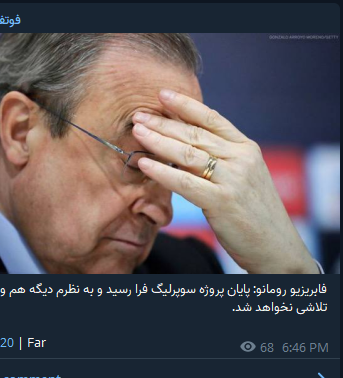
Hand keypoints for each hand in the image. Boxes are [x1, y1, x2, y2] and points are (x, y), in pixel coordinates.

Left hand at [132, 89, 317, 273]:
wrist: (276, 246)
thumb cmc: (253, 212)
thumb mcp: (243, 177)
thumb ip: (221, 159)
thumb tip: (185, 145)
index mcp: (246, 148)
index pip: (212, 119)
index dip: (185, 105)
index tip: (162, 95)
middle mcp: (241, 158)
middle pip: (195, 134)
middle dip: (163, 123)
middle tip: (138, 115)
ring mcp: (233, 178)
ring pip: (188, 153)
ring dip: (158, 141)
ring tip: (137, 132)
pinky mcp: (223, 201)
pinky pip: (185, 182)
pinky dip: (162, 172)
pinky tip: (144, 163)